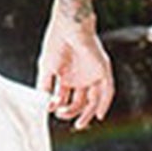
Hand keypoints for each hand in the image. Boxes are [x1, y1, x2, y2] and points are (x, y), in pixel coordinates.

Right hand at [37, 4, 114, 128]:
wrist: (68, 26)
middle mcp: (81, 77)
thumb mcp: (47, 69)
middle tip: (61, 115)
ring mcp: (93, 74)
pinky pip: (107, 90)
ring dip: (87, 113)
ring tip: (79, 123)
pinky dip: (105, 103)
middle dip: (70, 112)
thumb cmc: (56, 43)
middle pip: (79, 102)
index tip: (51, 110)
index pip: (65, 98)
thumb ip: (45, 87)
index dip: (59, 106)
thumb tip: (43, 105)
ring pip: (93, 100)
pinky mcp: (103, 69)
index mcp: (67, 76)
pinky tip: (99, 115)